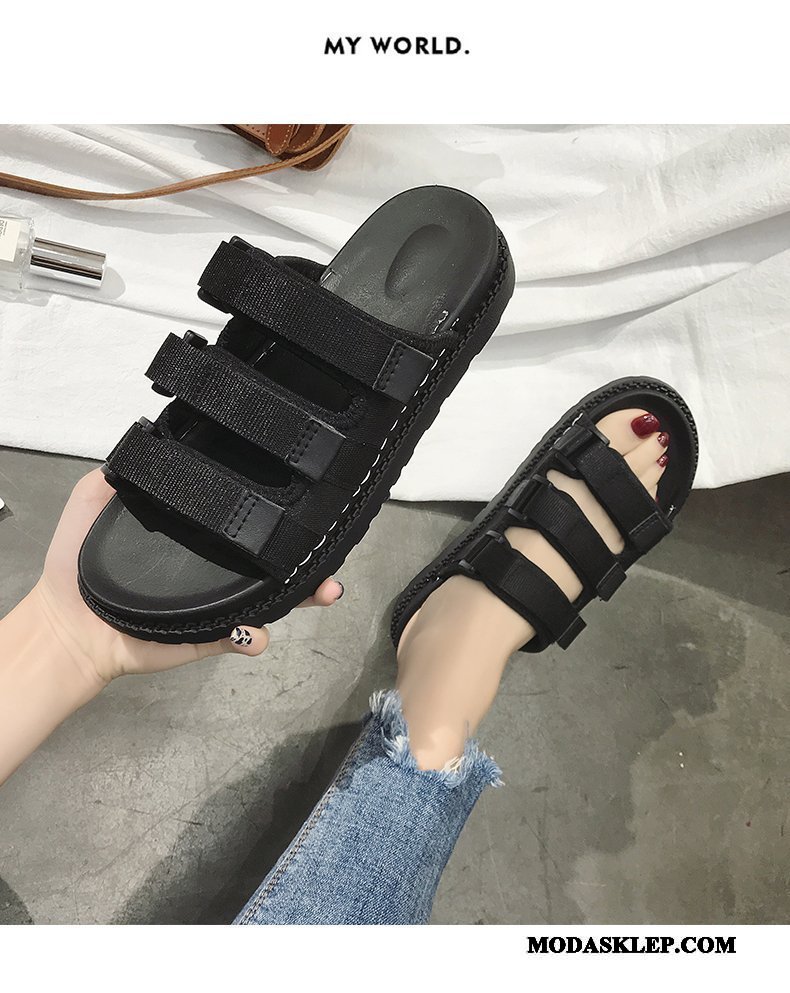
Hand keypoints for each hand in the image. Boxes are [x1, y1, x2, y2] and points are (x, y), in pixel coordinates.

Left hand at [32, 470, 343, 685]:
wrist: (65, 621)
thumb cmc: (76, 561)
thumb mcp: (96, 495)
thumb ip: (127, 468)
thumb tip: (155, 433)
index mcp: (199, 533)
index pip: (248, 516)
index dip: (279, 509)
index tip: (308, 496)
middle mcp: (215, 565)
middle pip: (275, 559)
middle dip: (311, 555)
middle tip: (334, 548)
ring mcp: (216, 603)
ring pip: (273, 599)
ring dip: (304, 596)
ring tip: (324, 591)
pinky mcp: (208, 636)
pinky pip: (241, 638)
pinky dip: (254, 636)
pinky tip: (256, 629)